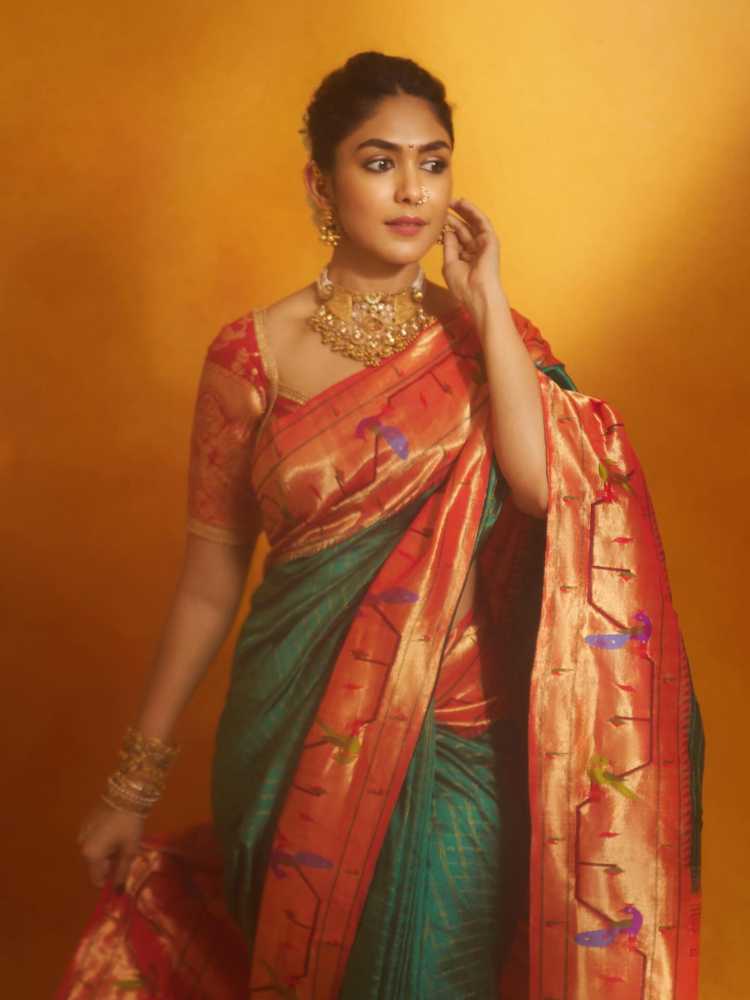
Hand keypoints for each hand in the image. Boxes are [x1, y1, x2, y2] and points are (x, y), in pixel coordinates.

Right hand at [77, 800, 144, 890]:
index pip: (96, 879)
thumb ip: (122, 872)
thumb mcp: (129, 850)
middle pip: (95, 864)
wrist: (126, 794)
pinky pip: (92, 838)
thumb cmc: (130, 825)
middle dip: (109, 863)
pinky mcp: (85, 821)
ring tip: (122, 840)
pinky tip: (115, 830)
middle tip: (125, 853)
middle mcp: (82, 845)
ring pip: (94, 851)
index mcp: (91, 855)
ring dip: (106, 851)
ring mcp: (82, 832)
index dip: (110, 879)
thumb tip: (119, 893)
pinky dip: (102, 839)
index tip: (122, 872)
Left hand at [441, 197, 506, 322]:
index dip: (447, 226)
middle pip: (464, 228)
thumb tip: (447, 230)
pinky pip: (482, 222)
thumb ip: (449, 246)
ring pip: (473, 223)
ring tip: (453, 200)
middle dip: (454, 216)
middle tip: (443, 204)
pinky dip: (473, 212)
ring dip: (464, 210)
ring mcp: (484, 244)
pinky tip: (463, 203)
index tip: (436, 217)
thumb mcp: (450, 263)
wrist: (477, 293)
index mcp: (466, 257)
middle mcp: (475, 249)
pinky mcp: (491, 240)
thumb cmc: (463, 285)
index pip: (456, 238)